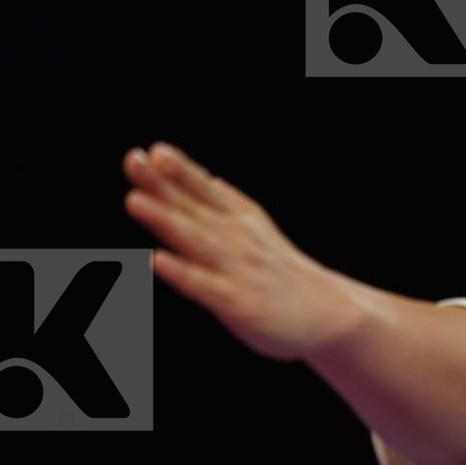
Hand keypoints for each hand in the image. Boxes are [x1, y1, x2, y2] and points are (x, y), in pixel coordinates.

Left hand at [122, 143, 363, 360]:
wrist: (332, 315)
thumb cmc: (287, 275)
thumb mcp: (259, 230)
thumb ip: (229, 205)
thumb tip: (209, 178)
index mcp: (238, 221)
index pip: (202, 190)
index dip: (178, 169)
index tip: (152, 150)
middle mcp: (236, 239)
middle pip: (192, 208)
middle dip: (161, 184)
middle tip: (133, 160)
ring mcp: (237, 269)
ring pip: (194, 240)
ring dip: (164, 218)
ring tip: (134, 200)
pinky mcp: (238, 303)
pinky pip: (203, 285)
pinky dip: (180, 272)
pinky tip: (156, 260)